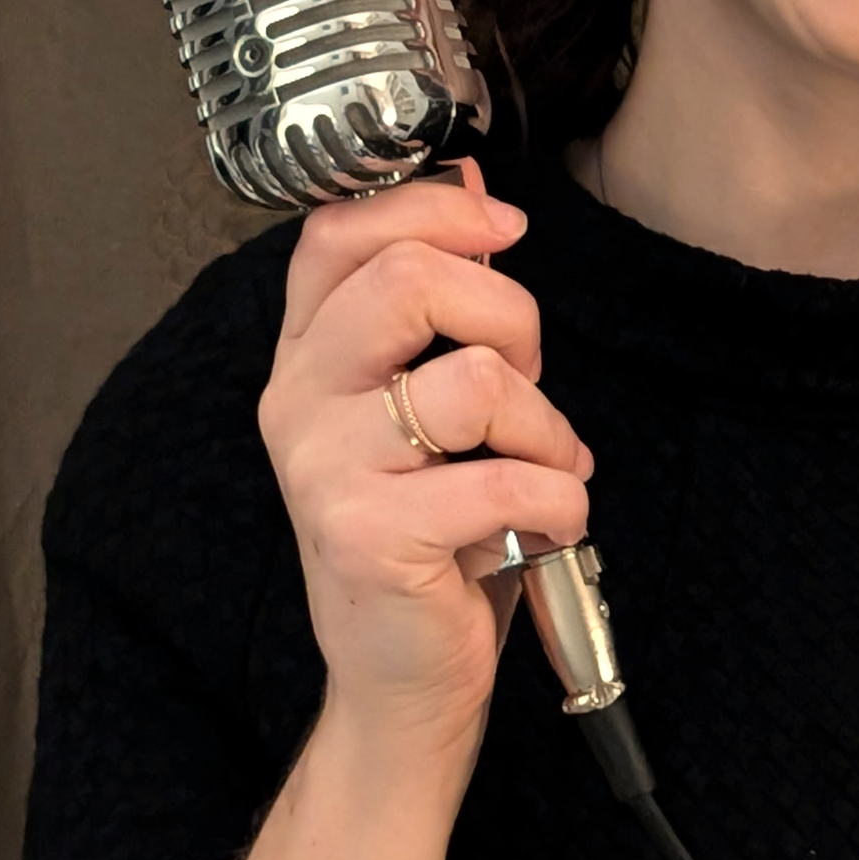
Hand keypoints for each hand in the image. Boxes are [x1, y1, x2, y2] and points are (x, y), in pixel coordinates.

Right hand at [258, 161, 591, 765]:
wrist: (402, 674)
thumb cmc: (432, 533)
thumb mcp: (434, 402)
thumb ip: (444, 303)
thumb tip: (476, 186)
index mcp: (308, 356)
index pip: (338, 232)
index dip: (434, 208)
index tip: (504, 230)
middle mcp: (297, 401)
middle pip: (410, 280)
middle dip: (513, 316)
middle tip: (529, 379)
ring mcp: (324, 468)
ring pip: (477, 378)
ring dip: (547, 426)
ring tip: (540, 470)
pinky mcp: (367, 535)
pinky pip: (506, 478)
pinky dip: (561, 500)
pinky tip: (542, 527)